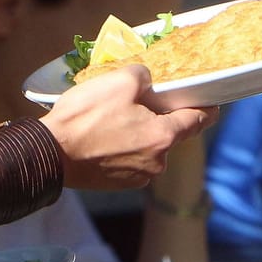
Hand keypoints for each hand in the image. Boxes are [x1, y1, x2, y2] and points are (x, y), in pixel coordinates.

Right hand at [40, 65, 214, 189]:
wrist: (50, 154)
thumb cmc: (85, 117)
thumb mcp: (120, 81)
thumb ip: (144, 77)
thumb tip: (148, 83)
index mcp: (163, 138)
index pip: (197, 121)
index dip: (206, 109)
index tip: (212, 104)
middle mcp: (156, 163)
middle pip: (168, 134)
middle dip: (158, 118)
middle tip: (137, 103)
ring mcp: (136, 177)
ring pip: (147, 148)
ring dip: (137, 134)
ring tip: (112, 120)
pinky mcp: (117, 184)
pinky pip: (129, 160)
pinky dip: (122, 148)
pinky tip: (102, 137)